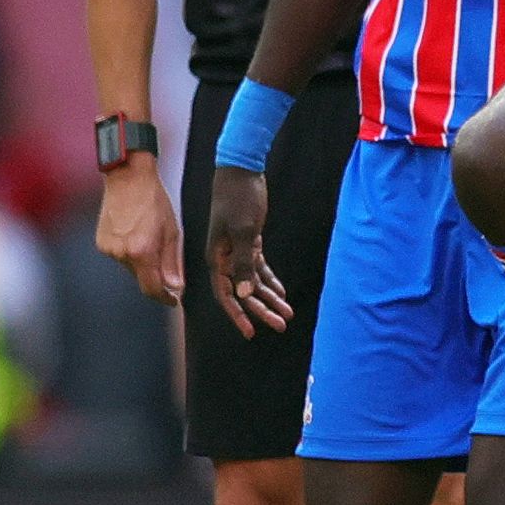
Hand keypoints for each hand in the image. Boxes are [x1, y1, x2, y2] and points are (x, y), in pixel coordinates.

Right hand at [95, 158, 181, 303]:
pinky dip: (129, 253)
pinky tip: (135, 235)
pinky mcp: (100, 243)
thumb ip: (173, 262)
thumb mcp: (173, 232)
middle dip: (155, 276)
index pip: (151, 288)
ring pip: (130, 268)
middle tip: (166, 260)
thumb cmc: (153, 201)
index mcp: (141, 252)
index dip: (164, 298)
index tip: (174, 299)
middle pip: (141, 278)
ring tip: (149, 238)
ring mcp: (108, 248)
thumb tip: (175, 286)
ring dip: (142, 262)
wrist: (128, 179)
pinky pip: (119, 257)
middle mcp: (121, 253)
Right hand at [202, 165, 284, 336]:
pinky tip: (282, 294)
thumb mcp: (243, 231)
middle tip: (281, 325)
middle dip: (261, 310)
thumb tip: (243, 293)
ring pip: (252, 282)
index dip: (238, 315)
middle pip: (242, 292)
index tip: (251, 332)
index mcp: (217, 258)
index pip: (226, 294)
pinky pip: (258, 268)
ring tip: (286, 315)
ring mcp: (236, 251)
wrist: (241, 172)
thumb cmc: (238, 198)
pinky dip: (270, 281)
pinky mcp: (248, 242)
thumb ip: (243, 263)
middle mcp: (224, 258)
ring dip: (269, 298)